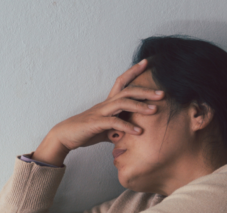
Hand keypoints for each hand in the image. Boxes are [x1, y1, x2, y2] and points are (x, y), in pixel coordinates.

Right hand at [32, 59, 163, 165]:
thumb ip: (117, 130)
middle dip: (145, 91)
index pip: (122, 82)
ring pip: (122, 103)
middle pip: (127, 91)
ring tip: (155, 110)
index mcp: (108, 103)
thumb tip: (128, 135)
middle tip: (162, 93)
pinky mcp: (96, 123)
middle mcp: (105, 104)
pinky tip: (139, 132)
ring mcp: (100, 112)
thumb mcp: (105, 130)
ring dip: (140, 106)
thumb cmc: (84, 132)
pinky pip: (114, 122)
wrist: (64, 136)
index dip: (133, 71)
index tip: (147, 62)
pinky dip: (128, 126)